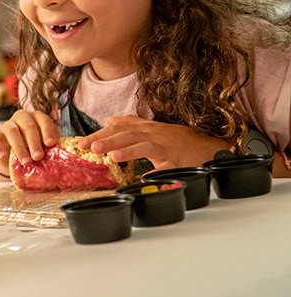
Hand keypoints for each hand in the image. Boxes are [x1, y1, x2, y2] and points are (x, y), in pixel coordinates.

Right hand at [0, 110, 58, 175]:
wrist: (13, 158)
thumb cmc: (32, 149)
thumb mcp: (43, 147)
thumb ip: (50, 148)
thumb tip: (64, 158)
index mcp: (36, 118)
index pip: (43, 120)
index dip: (47, 131)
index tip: (51, 143)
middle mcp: (22, 118)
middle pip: (28, 126)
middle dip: (34, 142)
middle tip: (38, 157)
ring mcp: (7, 125)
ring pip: (11, 130)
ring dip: (19, 146)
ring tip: (25, 162)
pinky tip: (3, 156)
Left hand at [78, 116, 231, 170]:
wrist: (212, 146)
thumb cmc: (181, 140)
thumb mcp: (155, 128)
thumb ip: (131, 123)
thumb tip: (110, 119)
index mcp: (148, 129)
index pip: (120, 129)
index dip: (101, 134)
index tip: (82, 142)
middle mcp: (156, 136)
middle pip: (129, 135)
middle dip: (108, 140)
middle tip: (89, 146)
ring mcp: (168, 148)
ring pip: (146, 146)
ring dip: (129, 150)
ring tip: (111, 155)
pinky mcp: (180, 162)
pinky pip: (167, 168)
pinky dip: (157, 172)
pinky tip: (144, 177)